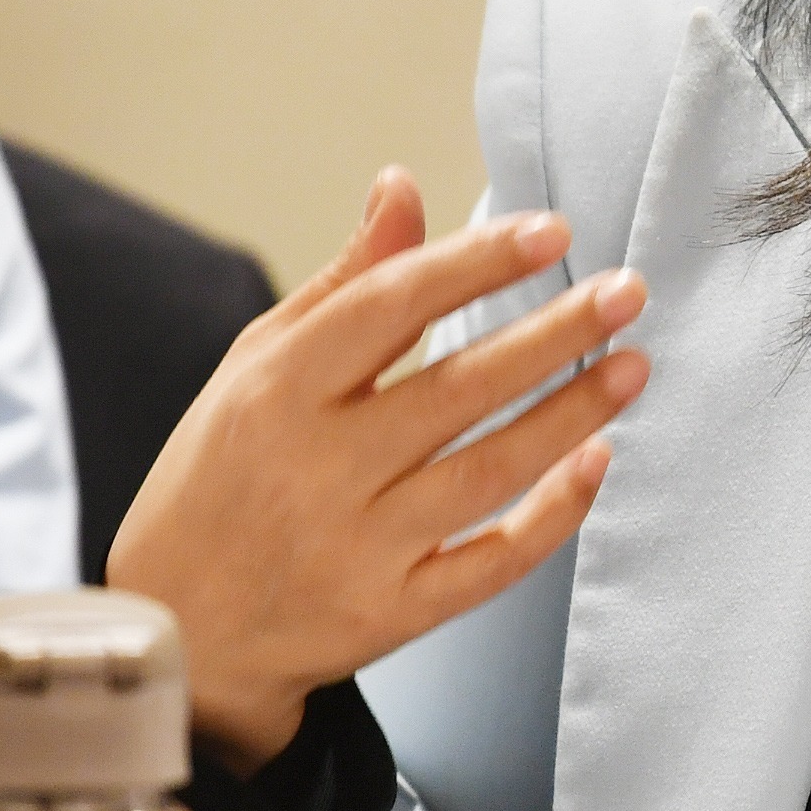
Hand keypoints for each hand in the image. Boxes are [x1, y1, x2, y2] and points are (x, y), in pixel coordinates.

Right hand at [105, 167, 649, 773]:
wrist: (177, 627)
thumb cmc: (224, 472)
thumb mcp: (258, 363)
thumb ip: (345, 281)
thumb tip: (403, 184)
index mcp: (278, 390)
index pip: (391, 308)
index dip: (476, 263)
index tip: (552, 231)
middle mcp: (315, 468)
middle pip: (458, 389)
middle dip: (555, 333)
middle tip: (628, 290)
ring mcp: (354, 548)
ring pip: (488, 473)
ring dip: (572, 415)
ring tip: (633, 365)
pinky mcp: (388, 616)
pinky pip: (490, 564)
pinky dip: (552, 515)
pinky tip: (597, 461)